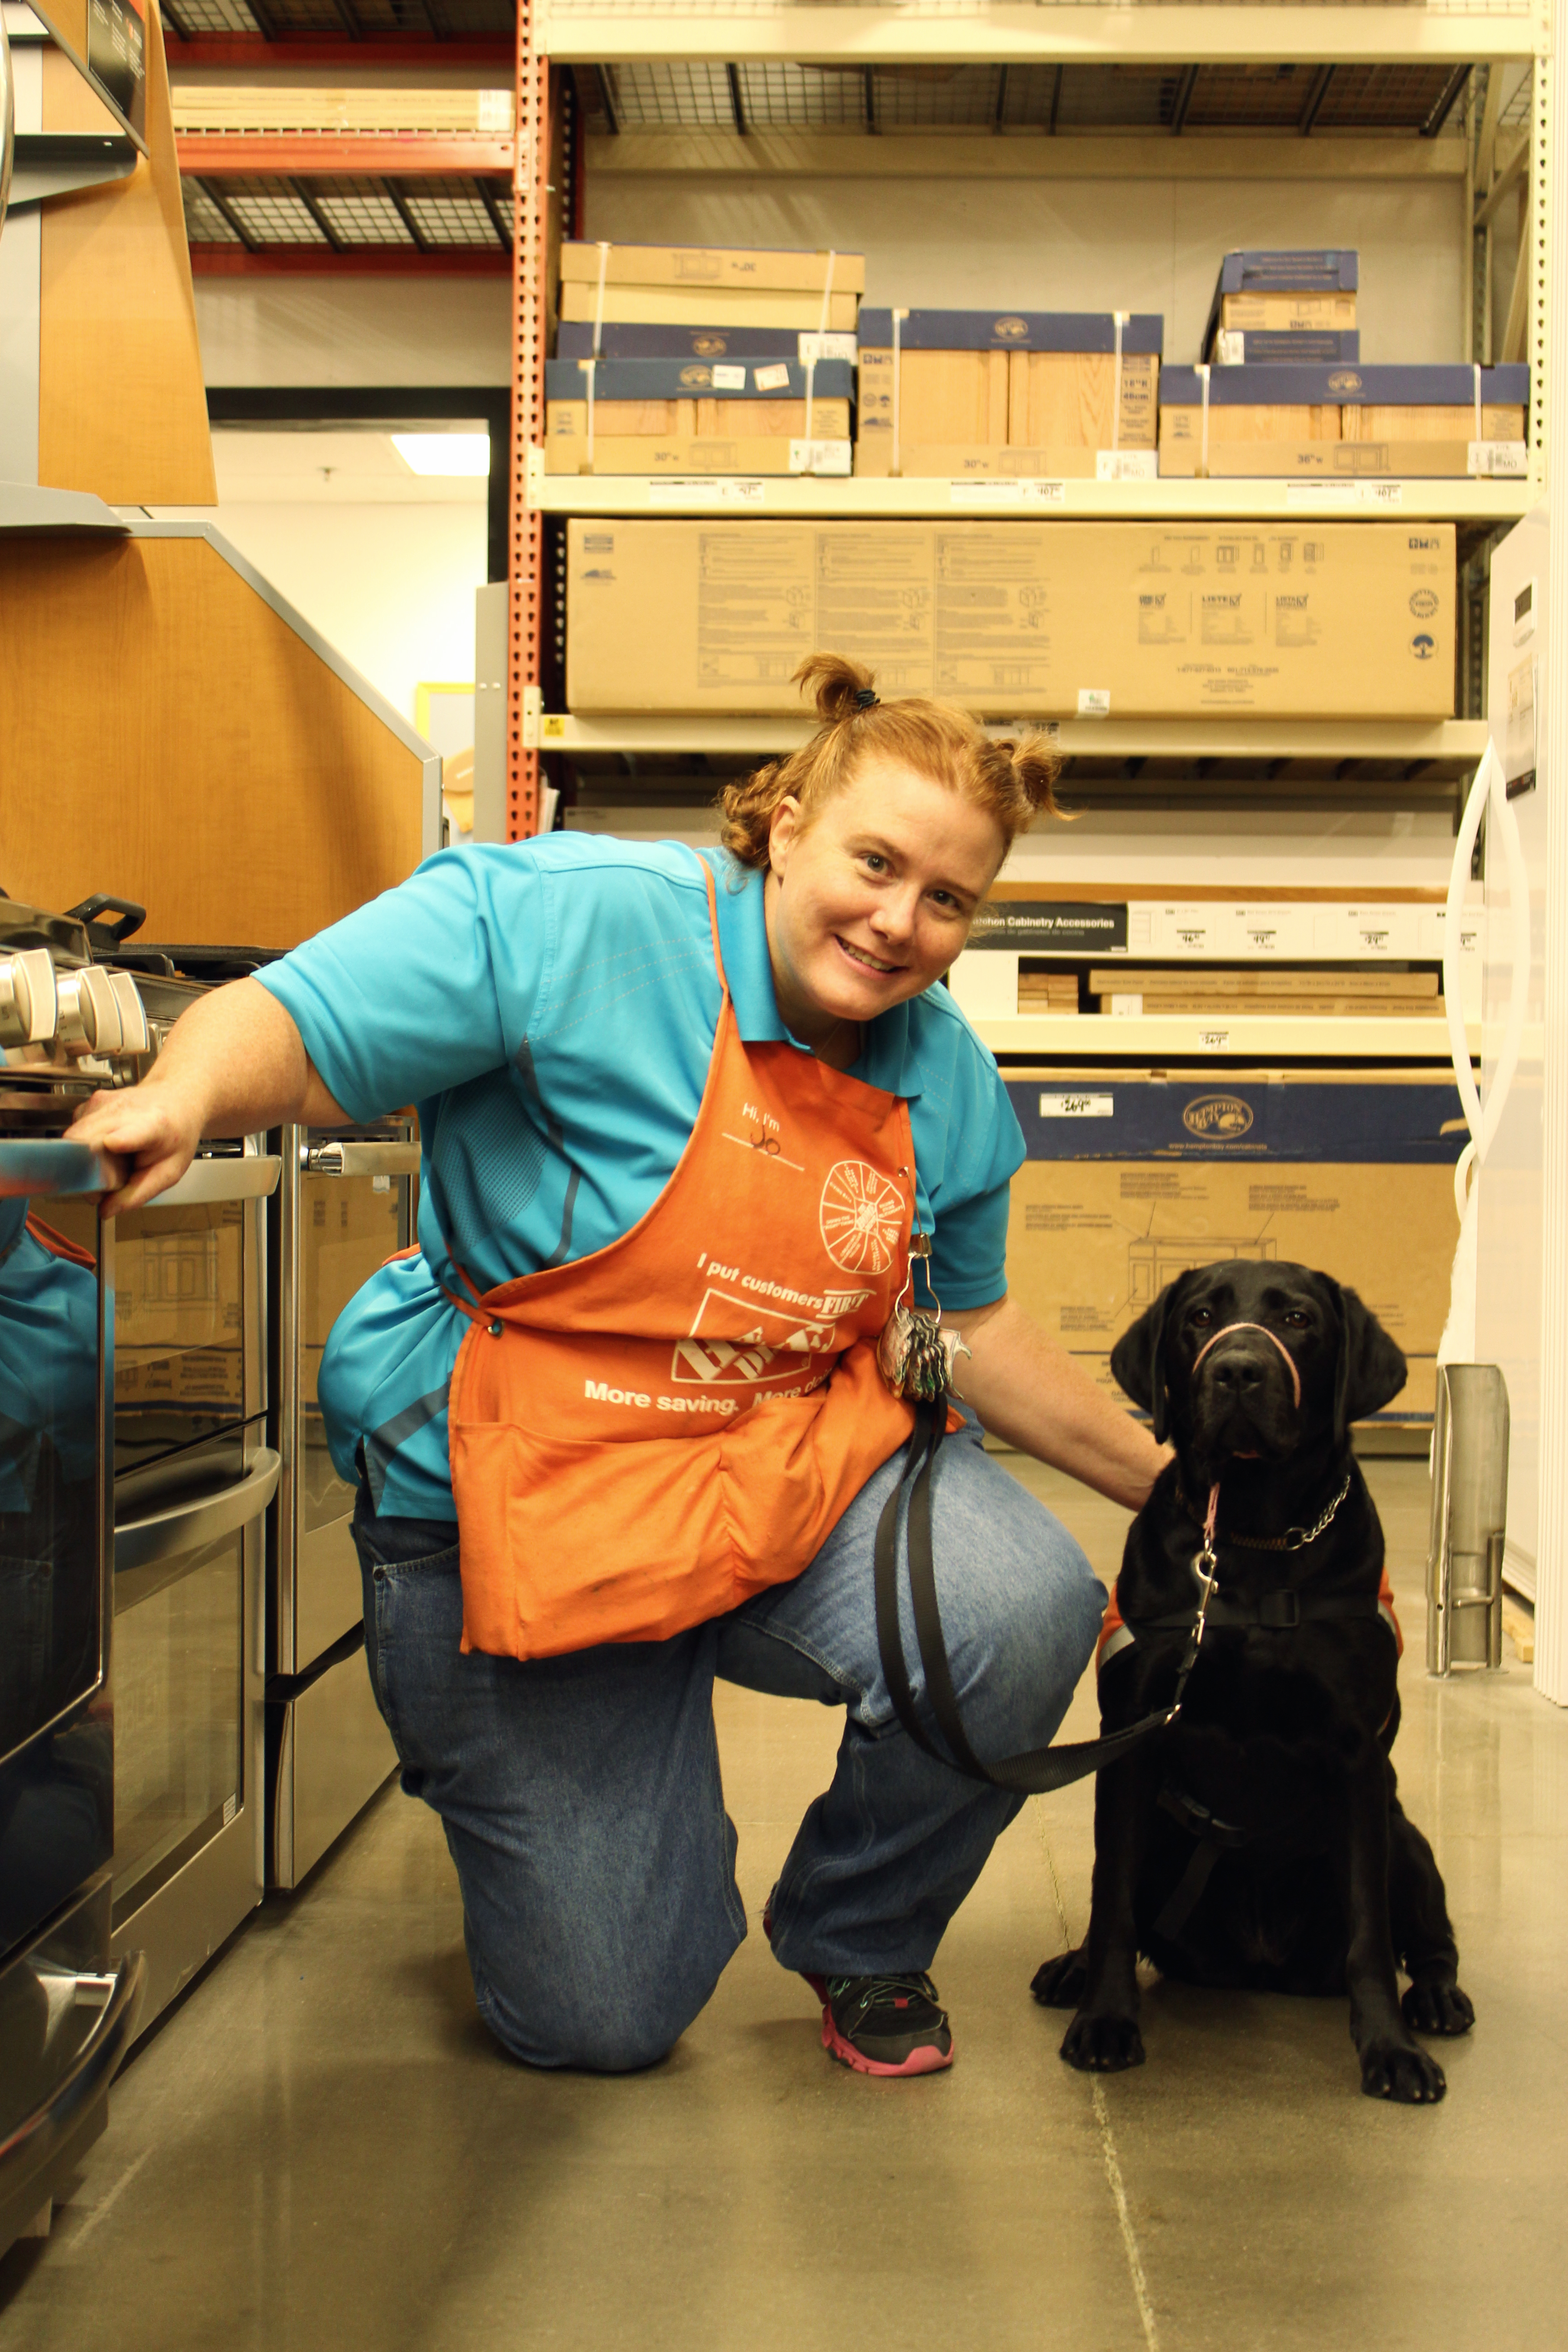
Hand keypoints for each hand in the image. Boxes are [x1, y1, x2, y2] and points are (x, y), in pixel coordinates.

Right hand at [70, 1082, 203, 1215]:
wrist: (175, 1101)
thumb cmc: (175, 1134)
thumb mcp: (169, 1171)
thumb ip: (139, 1194)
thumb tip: (106, 1210)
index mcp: (153, 1125)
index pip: (134, 1132)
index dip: (121, 1139)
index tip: (112, 1144)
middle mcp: (125, 1109)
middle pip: (88, 1143)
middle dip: (87, 1171)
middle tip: (107, 1180)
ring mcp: (104, 1103)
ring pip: (74, 1139)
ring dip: (84, 1158)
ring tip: (111, 1159)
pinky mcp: (90, 1103)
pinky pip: (74, 1131)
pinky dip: (84, 1145)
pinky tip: (105, 1144)